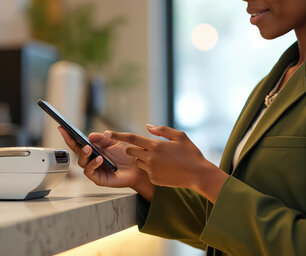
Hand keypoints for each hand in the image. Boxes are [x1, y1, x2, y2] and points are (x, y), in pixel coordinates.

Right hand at [57, 126, 153, 199]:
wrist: (137, 167)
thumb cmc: (126, 155)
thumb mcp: (114, 142)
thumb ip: (102, 138)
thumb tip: (89, 136)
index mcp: (94, 150)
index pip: (78, 142)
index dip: (69, 136)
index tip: (62, 128)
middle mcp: (91, 159)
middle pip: (77, 152)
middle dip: (72, 144)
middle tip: (72, 136)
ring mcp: (94, 169)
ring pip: (82, 163)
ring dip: (84, 155)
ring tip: (89, 149)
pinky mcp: (98, 179)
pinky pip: (90, 172)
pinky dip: (93, 165)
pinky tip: (99, 159)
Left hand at [110, 124, 227, 202]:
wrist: (198, 174)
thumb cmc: (191, 153)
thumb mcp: (180, 136)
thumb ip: (162, 130)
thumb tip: (147, 126)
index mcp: (156, 145)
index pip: (131, 138)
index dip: (118, 135)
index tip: (107, 133)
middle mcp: (151, 158)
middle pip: (131, 151)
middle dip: (133, 148)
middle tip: (146, 147)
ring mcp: (151, 170)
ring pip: (137, 161)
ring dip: (143, 158)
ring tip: (160, 159)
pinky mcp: (154, 179)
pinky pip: (146, 171)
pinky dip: (151, 168)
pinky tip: (165, 168)